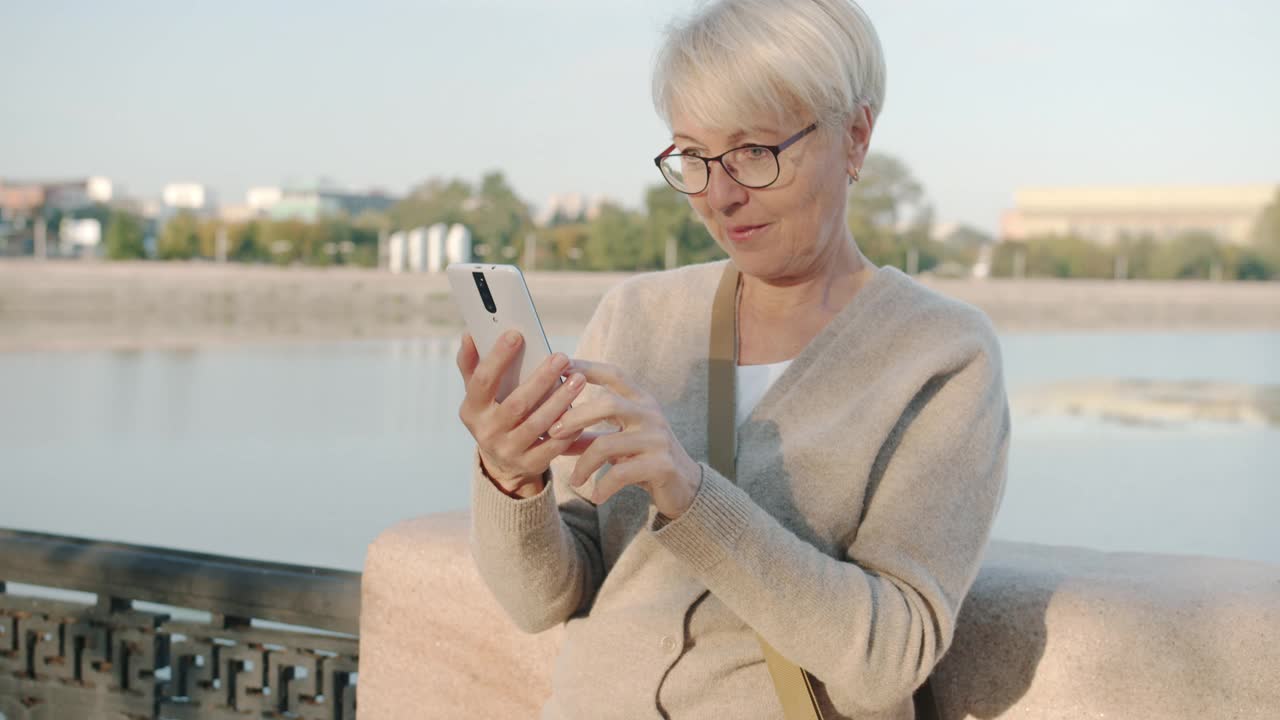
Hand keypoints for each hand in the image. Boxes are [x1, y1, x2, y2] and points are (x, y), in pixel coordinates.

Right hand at [456, 331, 591, 497]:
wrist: (501, 463)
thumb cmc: (493, 414)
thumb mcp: (479, 394)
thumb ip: (472, 364)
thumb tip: (469, 333)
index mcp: (472, 410)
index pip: (482, 381)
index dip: (497, 357)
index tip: (516, 334)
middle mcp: (487, 432)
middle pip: (516, 404)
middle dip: (541, 379)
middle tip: (561, 357)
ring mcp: (508, 451)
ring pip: (538, 424)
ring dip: (560, 401)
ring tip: (578, 379)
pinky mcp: (529, 464)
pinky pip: (553, 446)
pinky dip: (568, 428)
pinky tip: (582, 410)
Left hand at [546, 360, 701, 518]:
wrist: (684, 486)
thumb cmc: (645, 457)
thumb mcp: (617, 442)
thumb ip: (587, 436)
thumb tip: (550, 434)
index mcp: (641, 401)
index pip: (613, 375)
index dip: (587, 368)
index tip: (561, 365)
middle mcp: (651, 414)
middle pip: (608, 404)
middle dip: (576, 417)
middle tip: (553, 432)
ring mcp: (658, 439)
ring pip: (609, 444)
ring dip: (584, 463)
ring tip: (574, 480)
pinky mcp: (662, 465)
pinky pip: (622, 473)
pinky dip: (604, 486)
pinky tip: (596, 496)